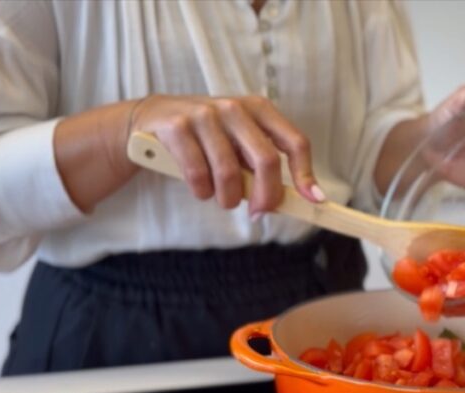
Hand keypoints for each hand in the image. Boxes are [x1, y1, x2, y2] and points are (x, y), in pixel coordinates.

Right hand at [130, 95, 323, 215]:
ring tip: (222, 199)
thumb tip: (297, 199)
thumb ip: (263, 166)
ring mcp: (205, 114)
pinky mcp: (177, 127)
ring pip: (229, 173)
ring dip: (228, 198)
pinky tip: (199, 188)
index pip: (295, 142)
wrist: (152, 120)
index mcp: (259, 109)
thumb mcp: (238, 144)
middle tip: (259, 214)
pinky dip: (201, 191)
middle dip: (266, 196)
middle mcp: (235, 107)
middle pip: (266, 160)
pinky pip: (198, 174)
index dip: (306, 174)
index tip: (313, 201)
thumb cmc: (206, 138)